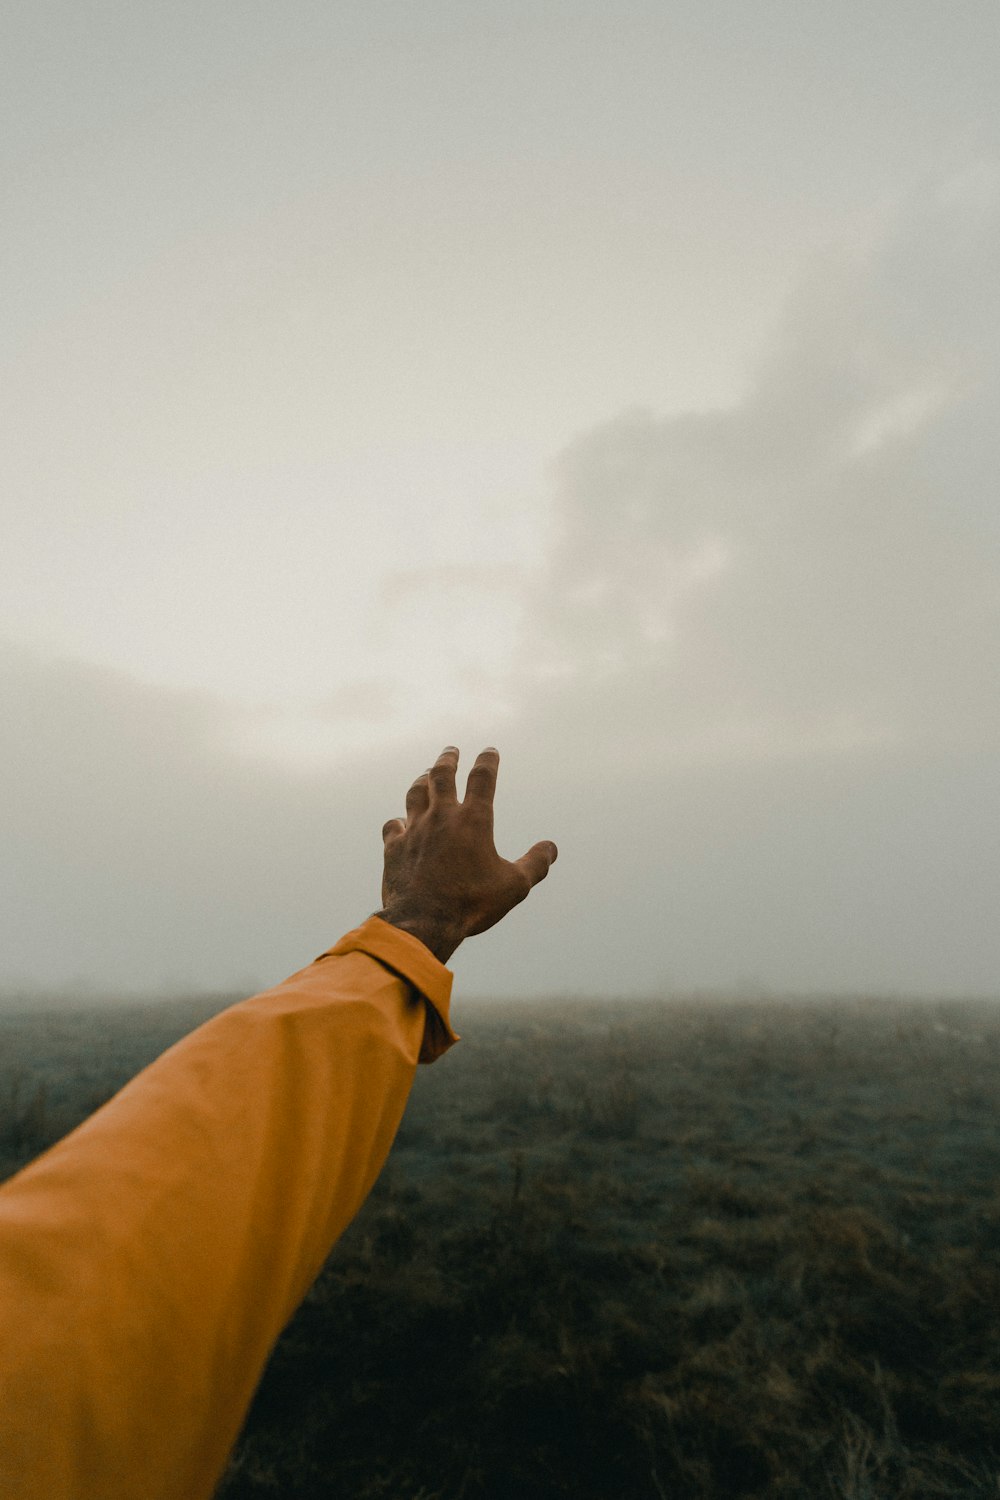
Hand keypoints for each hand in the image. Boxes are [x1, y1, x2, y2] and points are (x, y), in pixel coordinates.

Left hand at [376, 746, 557, 963]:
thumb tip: (551, 847)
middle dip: (448, 759)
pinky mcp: (393, 847)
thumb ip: (535, 864)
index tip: (489, 751)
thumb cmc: (472, 904)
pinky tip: (400, 822)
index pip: (482, 778)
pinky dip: (398, 820)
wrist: (423, 921)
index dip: (488, 761)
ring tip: (424, 774)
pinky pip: (393, 825)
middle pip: (441, 775)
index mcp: (474, 820)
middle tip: (451, 750)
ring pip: (415, 793)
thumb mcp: (514, 886)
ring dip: (421, 781)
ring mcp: (414, 830)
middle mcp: (442, 817)